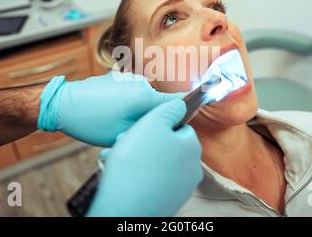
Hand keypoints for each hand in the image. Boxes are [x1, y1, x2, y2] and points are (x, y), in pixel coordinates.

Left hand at [37, 72, 183, 145]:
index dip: (183, 112)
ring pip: (144, 98)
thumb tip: (167, 123)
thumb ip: (150, 126)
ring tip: (117, 121)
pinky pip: (131, 92)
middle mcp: (140, 82)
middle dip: (151, 116)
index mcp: (145, 96)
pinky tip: (110, 112)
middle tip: (134, 129)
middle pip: (158, 102)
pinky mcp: (117, 77)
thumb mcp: (125, 132)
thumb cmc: (92, 121)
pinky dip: (127, 102)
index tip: (184, 119)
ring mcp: (127, 77)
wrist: (63, 105)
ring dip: (137, 109)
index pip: (178, 101)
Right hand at [87, 99, 202, 216]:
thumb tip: (180, 105)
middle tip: (126, 143)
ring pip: (157, 163)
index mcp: (192, 147)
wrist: (124, 206)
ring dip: (138, 158)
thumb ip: (169, 109)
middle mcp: (192, 168)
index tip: (142, 129)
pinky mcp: (166, 201)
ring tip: (119, 159)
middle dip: (145, 142)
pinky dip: (138, 176)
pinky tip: (123, 175)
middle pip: (167, 146)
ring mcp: (180, 187)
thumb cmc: (137, 162)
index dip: (158, 125)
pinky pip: (152, 181)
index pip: (180, 127)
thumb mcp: (153, 122)